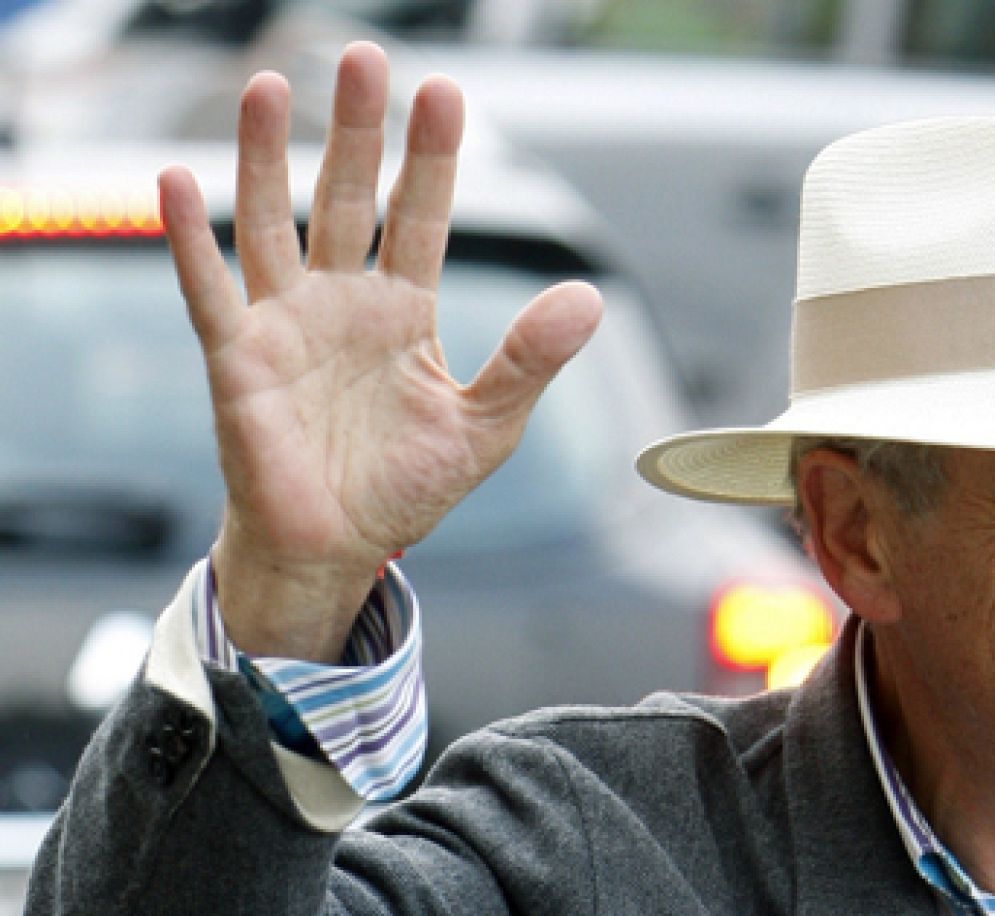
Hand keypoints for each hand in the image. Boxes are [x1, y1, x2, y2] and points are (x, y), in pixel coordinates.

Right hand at [158, 42, 602, 660]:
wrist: (339, 551)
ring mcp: (286, 325)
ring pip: (272, 224)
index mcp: (405, 312)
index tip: (444, 92)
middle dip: (357, 132)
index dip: (432, 158)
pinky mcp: (237, 360)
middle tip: (364, 58)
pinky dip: (188, 239)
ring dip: (268, 158)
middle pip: (348, 199)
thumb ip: (530, 360)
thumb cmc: (406, 488)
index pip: (421, 217)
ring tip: (271, 87)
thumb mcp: (486, 425)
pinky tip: (177, 180)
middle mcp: (343, 302)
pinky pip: (209, 290)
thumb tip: (590, 296)